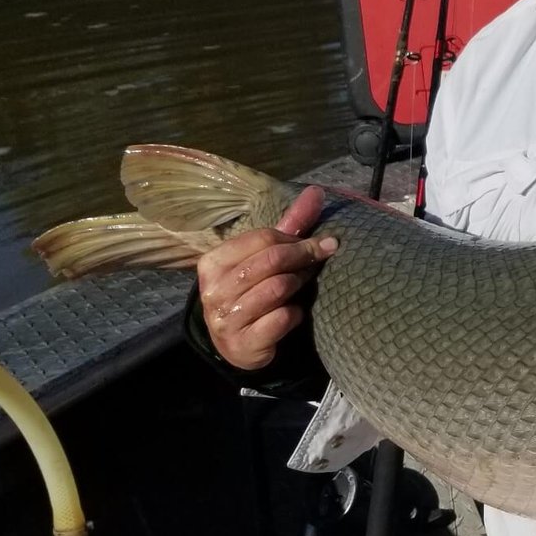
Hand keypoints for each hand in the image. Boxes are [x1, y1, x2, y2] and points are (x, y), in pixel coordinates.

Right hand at [195, 185, 335, 370]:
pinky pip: (280, 320)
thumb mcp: (266, 257)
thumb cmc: (254, 291)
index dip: (297, 239)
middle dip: (303, 257)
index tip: (321, 243)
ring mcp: (225, 319)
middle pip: (271, 261)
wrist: (237, 344)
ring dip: (299, 284)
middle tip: (322, 258)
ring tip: (304, 285)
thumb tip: (317, 190)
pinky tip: (292, 314)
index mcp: (213, 262)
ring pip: (277, 289)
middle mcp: (213, 290)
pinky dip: (294, 315)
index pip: (262, 238)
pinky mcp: (242, 344)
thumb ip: (290, 225)